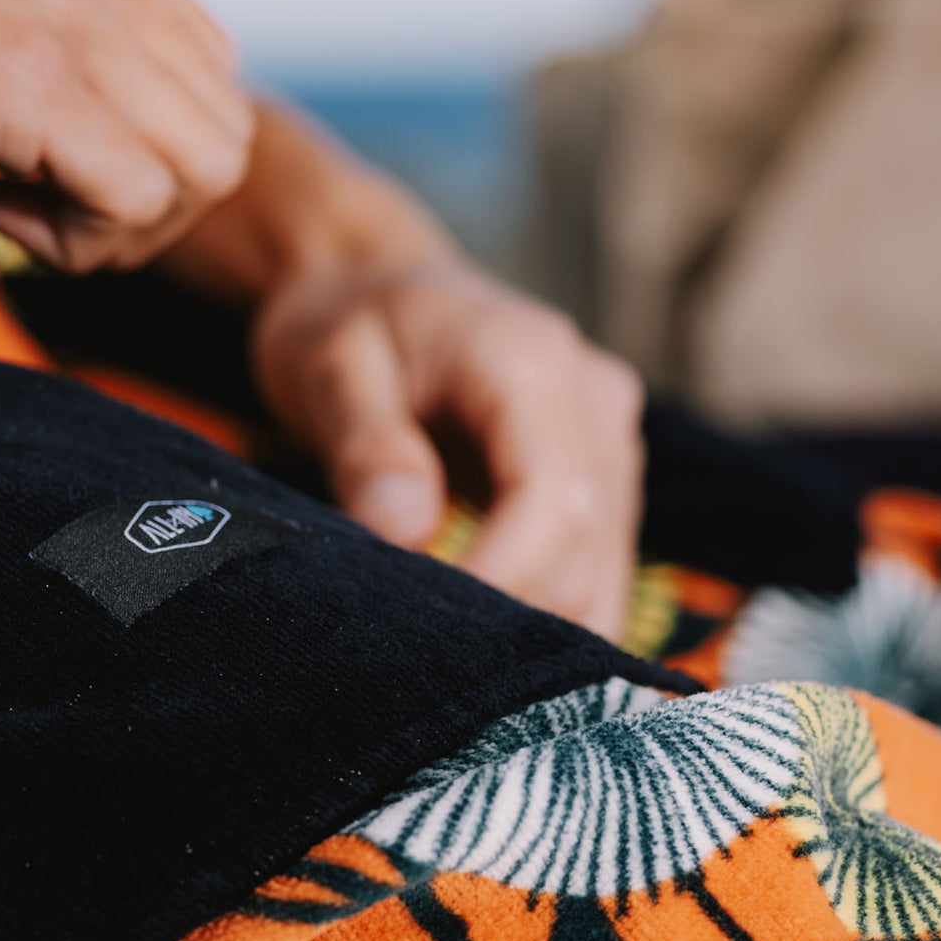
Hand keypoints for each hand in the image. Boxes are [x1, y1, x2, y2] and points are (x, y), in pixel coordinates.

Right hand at [0, 0, 252, 271]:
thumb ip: (39, 24)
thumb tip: (96, 133)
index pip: (203, 63)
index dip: (143, 143)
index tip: (41, 157)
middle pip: (222, 123)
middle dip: (148, 200)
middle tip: (41, 208)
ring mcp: (79, 11)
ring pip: (206, 165)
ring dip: (120, 225)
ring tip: (13, 208)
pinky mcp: (43, 82)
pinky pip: (139, 200)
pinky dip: (76, 240)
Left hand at [252, 258, 645, 638]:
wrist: (379, 286)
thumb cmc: (347, 322)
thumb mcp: (328, 365)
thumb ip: (368, 444)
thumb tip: (406, 531)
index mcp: (532, 362)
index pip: (555, 499)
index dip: (504, 579)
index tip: (427, 632)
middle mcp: (594, 401)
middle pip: (586, 548)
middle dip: (507, 616)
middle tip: (413, 654)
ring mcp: (611, 442)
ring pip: (603, 574)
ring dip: (533, 632)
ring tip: (442, 654)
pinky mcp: (607, 480)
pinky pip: (599, 572)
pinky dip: (549, 618)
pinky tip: (483, 640)